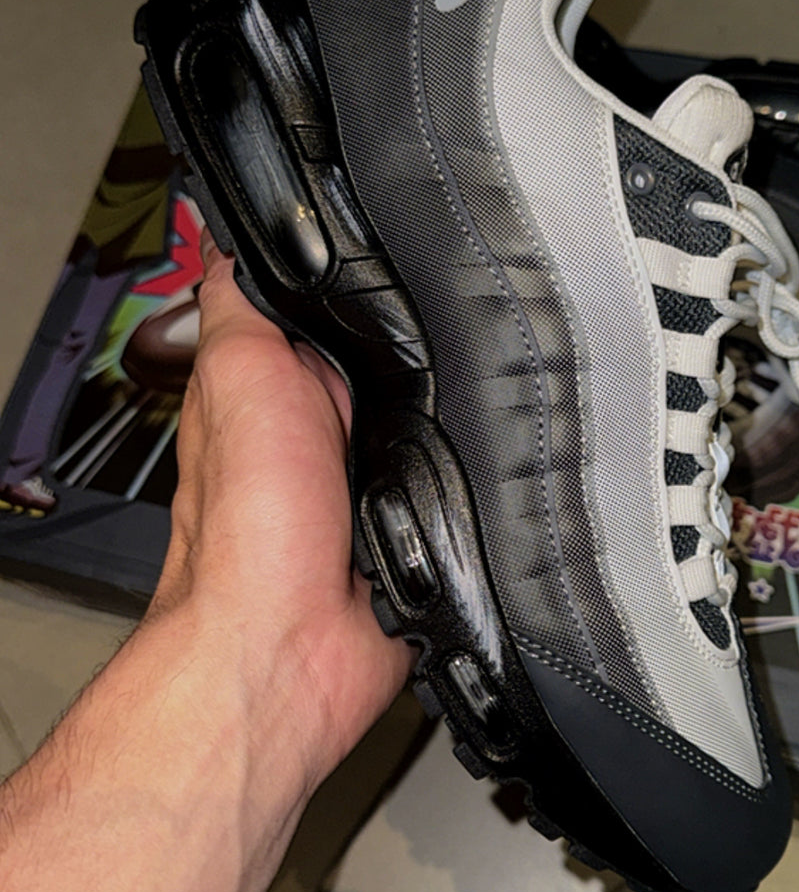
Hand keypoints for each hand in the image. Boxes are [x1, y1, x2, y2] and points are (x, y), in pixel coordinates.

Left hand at [150, 233, 412, 797]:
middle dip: (426, 356)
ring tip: (445, 419)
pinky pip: (462, 488)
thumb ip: (242, 310)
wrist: (287, 647)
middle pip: (401, 365)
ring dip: (453, 421)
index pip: (333, 314)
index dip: (369, 289)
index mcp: (276, 393)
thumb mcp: (236, 377)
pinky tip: (459, 479)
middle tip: (432, 356)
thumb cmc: (245, 531)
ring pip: (438, 422)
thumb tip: (236, 244)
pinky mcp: (416, 534)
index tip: (403, 261)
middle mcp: (324, 439)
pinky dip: (468, 485)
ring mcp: (373, 488)